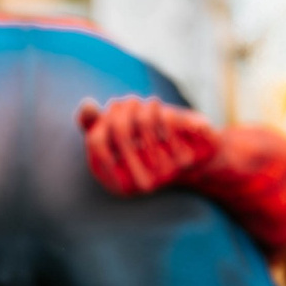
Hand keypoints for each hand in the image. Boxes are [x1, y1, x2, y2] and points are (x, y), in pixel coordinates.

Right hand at [76, 95, 220, 195]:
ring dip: (146, 109)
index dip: (100, 122)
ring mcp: (165, 173)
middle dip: (124, 109)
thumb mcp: (120, 136)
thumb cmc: (152, 147)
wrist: (198, 159)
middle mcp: (141, 183)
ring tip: (151, 104)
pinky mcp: (187, 159)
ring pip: (144, 123)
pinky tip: (167, 113)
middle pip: (120, 129)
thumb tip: (87, 107)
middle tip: (133, 101)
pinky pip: (168, 123)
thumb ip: (95, 124)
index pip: (96, 142)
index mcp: (118, 183)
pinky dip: (165, 114)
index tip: (110, 112)